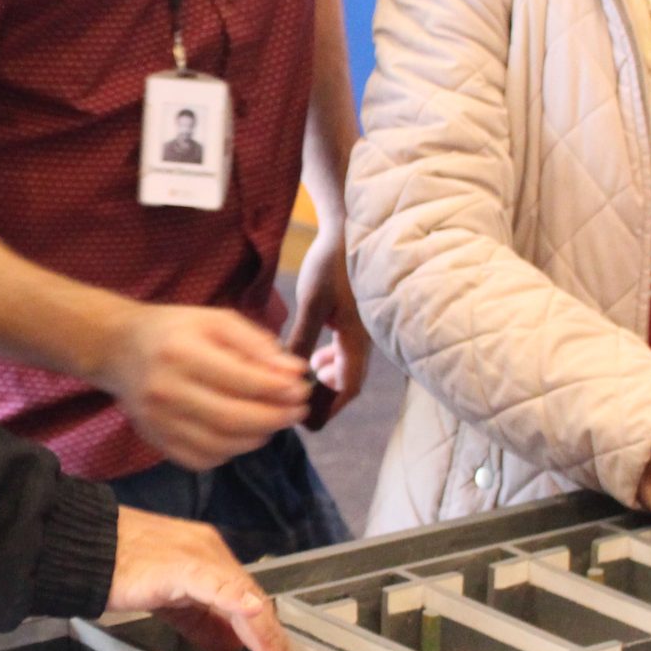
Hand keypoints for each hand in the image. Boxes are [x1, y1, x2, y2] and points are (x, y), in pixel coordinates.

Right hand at [95, 305, 311, 470]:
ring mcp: (158, 421)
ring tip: (273, 421)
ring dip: (258, 437)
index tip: (302, 390)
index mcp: (182, 353)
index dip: (280, 390)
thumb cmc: (174, 330)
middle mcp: (166, 390)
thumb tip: (294, 373)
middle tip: (297, 411)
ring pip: (221, 445)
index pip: (243, 380)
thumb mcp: (215, 321)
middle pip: (234, 419)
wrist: (118, 348)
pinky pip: (202, 459)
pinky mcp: (156, 440)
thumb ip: (256, 345)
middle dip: (276, 418)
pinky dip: (230, 451)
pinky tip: (240, 434)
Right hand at [104, 508, 306, 650]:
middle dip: (278, 650)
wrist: (85, 546)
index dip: (271, 641)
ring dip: (267, 644)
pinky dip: (241, 604)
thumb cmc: (119, 566)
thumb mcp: (171, 601)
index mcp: (210, 559)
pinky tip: (255, 618)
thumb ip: (202, 622)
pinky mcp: (183, 566)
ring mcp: (201, 557)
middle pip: (257, 606)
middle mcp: (212, 554)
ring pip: (247, 603)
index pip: (252, 605)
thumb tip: (231, 645)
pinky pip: (219, 587)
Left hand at [284, 229, 368, 428]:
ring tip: (303, 379)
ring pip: (346, 366)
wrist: (349, 228)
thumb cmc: (332, 263)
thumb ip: (301, 339)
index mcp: (356, 339)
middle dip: (325, 398)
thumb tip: (287, 375)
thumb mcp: (312, 303)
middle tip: (298, 406)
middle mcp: (363, 338)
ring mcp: (361, 328)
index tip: (306, 422)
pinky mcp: (354, 317)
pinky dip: (329, 360)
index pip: (348, 388)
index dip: (328, 409)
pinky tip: (313, 353)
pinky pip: (345, 349)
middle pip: (348, 381)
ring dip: (326, 378)